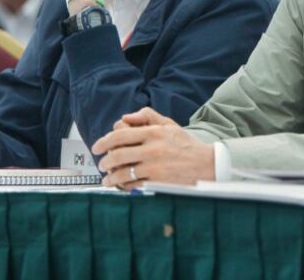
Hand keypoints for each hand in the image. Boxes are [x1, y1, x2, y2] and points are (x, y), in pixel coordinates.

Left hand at [92, 107, 214, 188]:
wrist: (206, 164)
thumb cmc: (185, 144)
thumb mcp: (169, 124)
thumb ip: (148, 116)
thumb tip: (125, 117)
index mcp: (154, 133)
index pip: (120, 135)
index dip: (103, 141)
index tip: (96, 147)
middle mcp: (152, 149)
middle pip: (117, 154)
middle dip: (104, 161)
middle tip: (101, 164)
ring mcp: (154, 167)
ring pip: (122, 173)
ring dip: (110, 177)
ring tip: (107, 179)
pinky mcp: (157, 182)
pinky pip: (133, 185)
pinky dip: (124, 186)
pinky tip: (122, 185)